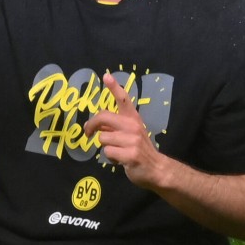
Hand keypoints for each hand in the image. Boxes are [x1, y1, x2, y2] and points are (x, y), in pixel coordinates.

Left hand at [83, 72, 164, 188]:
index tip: (106, 76)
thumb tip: (93, 125)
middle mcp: (133, 125)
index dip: (114, 87)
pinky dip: (110, 158)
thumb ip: (114, 127)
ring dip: (106, 147)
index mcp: (133, 118)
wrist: (156, 169)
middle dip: (91, 125)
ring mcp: (132, 140)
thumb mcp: (129, 134)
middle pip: (103, 117)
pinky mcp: (131, 154)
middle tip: (88, 133)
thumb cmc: (139, 150)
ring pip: (103, 138)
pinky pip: (108, 152)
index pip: (124, 99)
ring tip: (117, 151)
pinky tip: (121, 160)